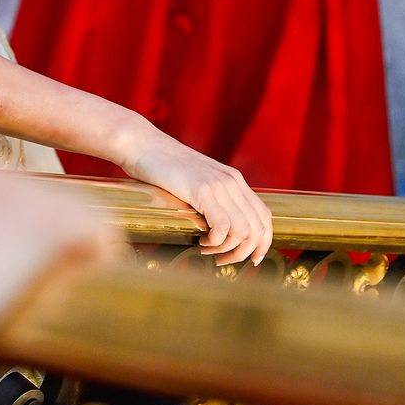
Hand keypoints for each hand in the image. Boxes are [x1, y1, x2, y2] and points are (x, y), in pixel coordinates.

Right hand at [118, 123, 272, 265]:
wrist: (140, 143)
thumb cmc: (160, 164)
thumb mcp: (196, 179)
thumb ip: (211, 196)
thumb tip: (218, 226)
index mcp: (233, 179)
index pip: (264, 216)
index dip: (263, 242)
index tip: (251, 259)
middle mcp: (232, 181)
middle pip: (258, 228)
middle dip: (244, 253)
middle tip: (222, 261)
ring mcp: (218, 185)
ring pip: (243, 231)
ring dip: (228, 250)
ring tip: (208, 251)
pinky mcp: (202, 190)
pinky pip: (223, 227)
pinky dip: (215, 242)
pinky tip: (200, 241)